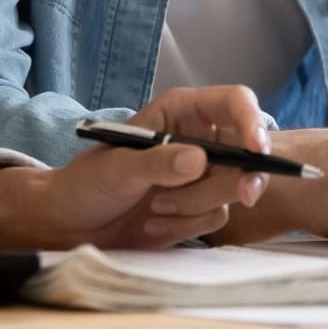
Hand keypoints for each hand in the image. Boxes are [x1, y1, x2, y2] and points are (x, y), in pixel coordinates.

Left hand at [0, 86, 272, 250]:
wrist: (70, 224)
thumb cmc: (86, 184)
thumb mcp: (118, 169)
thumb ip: (158, 163)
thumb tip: (199, 161)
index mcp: (180, 113)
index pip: (233, 103)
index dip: (252, 122)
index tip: (257, 151)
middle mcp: (196, 139)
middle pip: (247, 150)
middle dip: (239, 177)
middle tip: (244, 195)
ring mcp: (200, 175)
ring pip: (232, 189)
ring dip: (196, 206)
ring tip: (155, 209)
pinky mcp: (198, 207)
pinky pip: (217, 216)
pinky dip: (188, 225)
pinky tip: (156, 223)